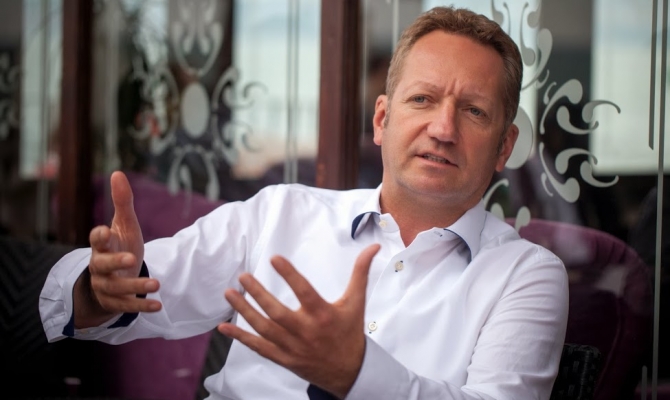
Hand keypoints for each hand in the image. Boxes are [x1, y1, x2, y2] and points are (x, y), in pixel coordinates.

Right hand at [75, 171, 160, 327]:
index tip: (105, 230)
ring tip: (156, 284)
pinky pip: (126, 307)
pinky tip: (158, 305)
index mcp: (102, 245)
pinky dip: (141, 307)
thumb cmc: (120, 246)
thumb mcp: (124, 225)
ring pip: (116, 289)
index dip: (100, 236)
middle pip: (103, 265)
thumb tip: (117, 173)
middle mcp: (100, 266)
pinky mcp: (114, 302)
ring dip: (135, 288)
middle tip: (132, 259)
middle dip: (116, 262)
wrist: (114, 277)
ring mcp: (105, 286)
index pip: (96, 239)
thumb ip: (122, 202)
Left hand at [218, 244, 380, 398]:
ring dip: (245, 311)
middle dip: (258, 294)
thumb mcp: (357, 302)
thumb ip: (361, 273)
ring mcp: (293, 347)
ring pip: (264, 329)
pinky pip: (259, 348)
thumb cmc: (350, 332)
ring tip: (230, 293)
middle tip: (243, 276)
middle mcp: (306, 331)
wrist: (350, 372)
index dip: (290, 275)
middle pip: (277, 312)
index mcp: (323, 315)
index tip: (274, 258)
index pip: (304, 292)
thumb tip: (373, 247)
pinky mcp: (283, 358)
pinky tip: (225, 326)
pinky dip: (241, 337)